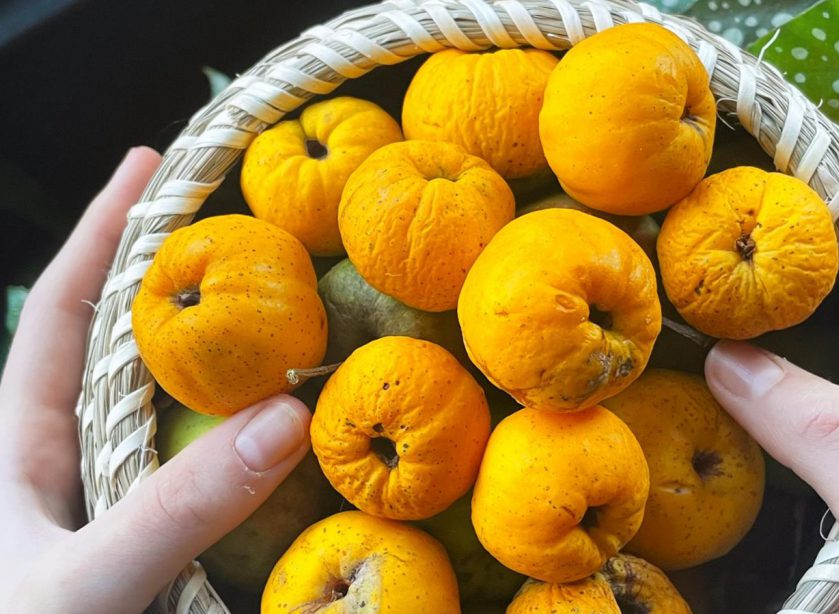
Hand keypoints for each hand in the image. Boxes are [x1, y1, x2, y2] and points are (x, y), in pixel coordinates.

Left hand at [0, 148, 312, 612]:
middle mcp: (59, 465)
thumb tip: (286, 417)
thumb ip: (176, 507)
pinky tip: (271, 442)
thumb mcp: (85, 585)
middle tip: (234, 229)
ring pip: (159, 413)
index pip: (62, 312)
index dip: (104, 234)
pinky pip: (189, 476)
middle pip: (115, 347)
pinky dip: (231, 446)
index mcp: (18, 447)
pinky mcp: (135, 549)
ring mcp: (98, 507)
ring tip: (267, 317)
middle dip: (165, 279)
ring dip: (207, 362)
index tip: (152, 163)